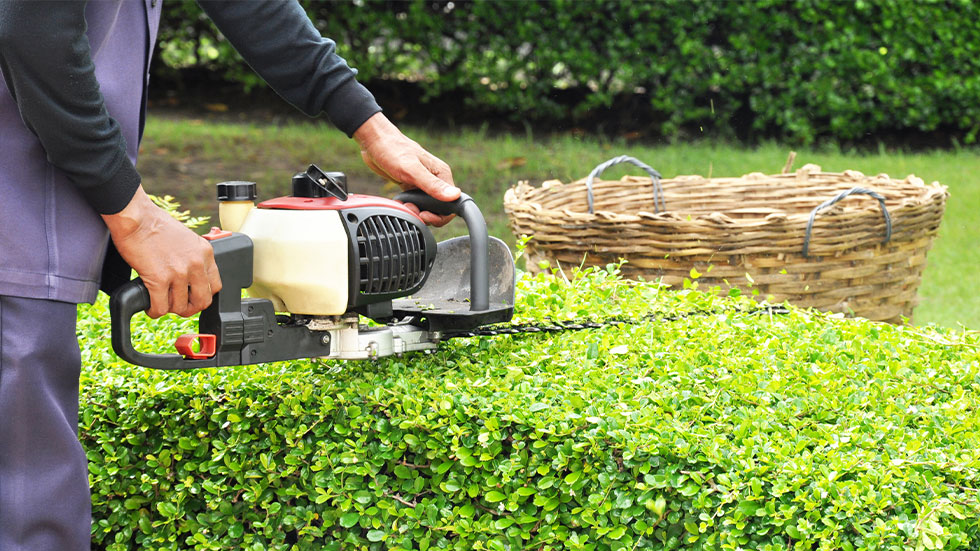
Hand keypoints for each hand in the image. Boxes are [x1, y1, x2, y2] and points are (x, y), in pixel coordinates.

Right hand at [102, 186, 221, 318]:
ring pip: (180, 307)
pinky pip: (161, 307)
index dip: (203, 295)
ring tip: (160, 302)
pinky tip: (149, 306)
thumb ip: (193, 257)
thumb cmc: (155, 224)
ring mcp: (179, 272)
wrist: (136, 216)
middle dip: (190, 308)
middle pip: (203, 301)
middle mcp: (196, 263)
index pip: (216, 286)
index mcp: (205, 253)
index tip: (193, 296)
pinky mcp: (159, 279)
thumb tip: (191, 276)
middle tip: (178, 306)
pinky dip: (154, 310)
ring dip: (169, 308)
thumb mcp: (187, 239)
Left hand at [353, 113, 459, 226]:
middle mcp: (435, 179)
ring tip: (404, 205)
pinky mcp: (412, 185)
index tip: (425, 215)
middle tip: (412, 210)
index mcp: (441, 174)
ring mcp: (424, 183)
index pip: (452, 203)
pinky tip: (400, 202)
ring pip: (427, 207)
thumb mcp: (412, 170)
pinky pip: (416, 203)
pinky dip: (409, 207)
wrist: (374, 142)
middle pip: (440, 208)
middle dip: (426, 215)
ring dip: (416, 212)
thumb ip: (432, 185)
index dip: (441, 216)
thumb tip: (454, 196)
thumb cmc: (392, 149)